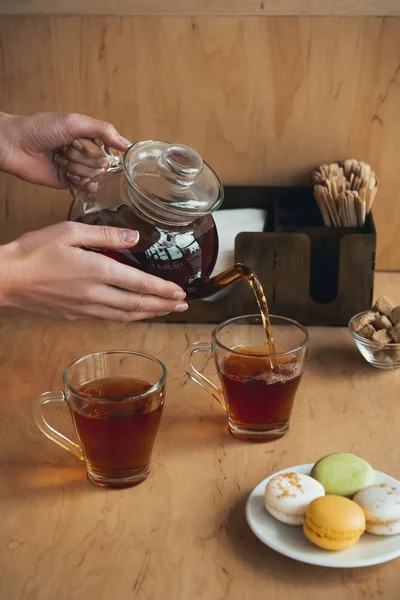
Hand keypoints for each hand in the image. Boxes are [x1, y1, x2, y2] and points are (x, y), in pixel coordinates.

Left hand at [0, 111, 129, 188]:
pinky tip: (65, 173)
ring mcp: (76, 168)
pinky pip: (85, 187)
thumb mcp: (75, 122)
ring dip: (77, 167)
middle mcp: (83, 153)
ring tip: (60, 159)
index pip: (109, 147)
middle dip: (85, 157)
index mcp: (86, 136)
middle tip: (67, 149)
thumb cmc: (39, 128)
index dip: (99, 147)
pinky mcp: (67, 183)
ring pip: (94, 176)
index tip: (86, 143)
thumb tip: (127, 144)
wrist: (14, 145)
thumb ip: (103, 131)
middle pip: (102, 164)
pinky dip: (77, 181)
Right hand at [0, 222, 187, 321]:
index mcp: (97, 272)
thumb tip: (134, 238)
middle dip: (163, 306)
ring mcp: (85, 308)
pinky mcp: (75, 315)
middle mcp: (95, 295)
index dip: (163, 291)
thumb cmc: (34, 252)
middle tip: (182, 306)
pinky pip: (108, 319)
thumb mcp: (70, 232)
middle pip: (137, 305)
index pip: (140, 284)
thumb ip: (105, 235)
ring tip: (164, 311)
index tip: (180, 293)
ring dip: (148, 314)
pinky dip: (127, 317)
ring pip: (125, 316)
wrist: (6, 279)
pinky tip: (132, 313)